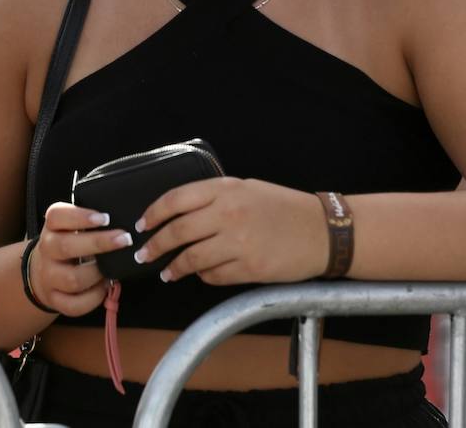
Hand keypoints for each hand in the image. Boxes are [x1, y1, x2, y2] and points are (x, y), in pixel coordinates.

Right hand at [28, 202, 133, 315]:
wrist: (41, 274)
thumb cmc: (68, 244)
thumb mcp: (70, 227)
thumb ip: (90, 221)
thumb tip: (122, 219)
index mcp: (51, 227)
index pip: (57, 216)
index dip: (80, 216)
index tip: (105, 218)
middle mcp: (46, 250)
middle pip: (65, 246)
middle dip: (98, 243)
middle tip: (124, 239)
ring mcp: (48, 276)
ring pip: (72, 279)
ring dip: (98, 274)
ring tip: (113, 269)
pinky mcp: (54, 300)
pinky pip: (74, 305)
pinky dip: (94, 298)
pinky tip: (104, 287)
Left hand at [133, 178, 327, 284]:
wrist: (323, 232)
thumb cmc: (283, 207)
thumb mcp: (246, 189)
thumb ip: (213, 198)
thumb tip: (178, 213)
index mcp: (225, 189)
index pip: (175, 200)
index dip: (152, 214)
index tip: (141, 225)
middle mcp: (228, 214)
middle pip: (177, 232)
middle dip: (155, 246)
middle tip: (143, 254)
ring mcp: (239, 242)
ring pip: (192, 259)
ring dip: (174, 268)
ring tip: (167, 272)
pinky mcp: (250, 268)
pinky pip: (214, 276)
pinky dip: (203, 276)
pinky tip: (200, 274)